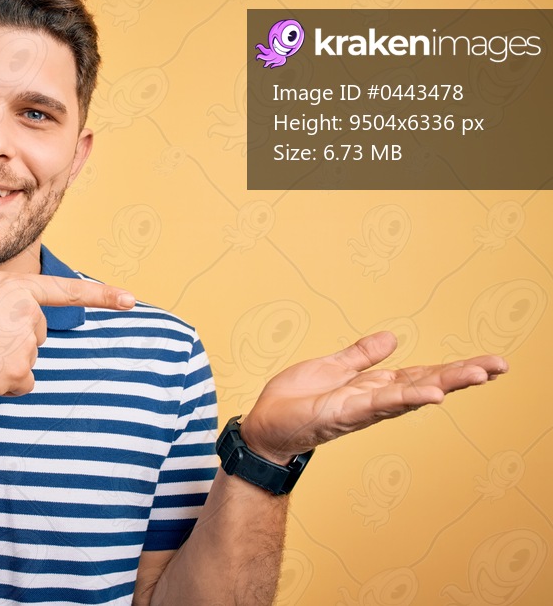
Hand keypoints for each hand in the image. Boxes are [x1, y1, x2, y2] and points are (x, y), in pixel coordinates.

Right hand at [0, 271, 134, 396]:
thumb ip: (8, 299)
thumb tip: (29, 330)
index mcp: (17, 287)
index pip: (66, 291)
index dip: (101, 296)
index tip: (131, 300)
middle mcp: (27, 313)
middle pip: (37, 334)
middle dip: (13, 338)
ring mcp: (24, 344)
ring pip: (27, 360)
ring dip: (4, 361)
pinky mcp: (18, 373)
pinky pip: (23, 384)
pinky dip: (5, 383)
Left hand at [238, 331, 508, 463]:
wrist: (264, 426)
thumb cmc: (294, 400)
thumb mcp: (331, 367)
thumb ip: (360, 356)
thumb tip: (391, 338)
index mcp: (373, 386)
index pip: (422, 375)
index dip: (455, 368)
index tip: (490, 362)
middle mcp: (374, 400)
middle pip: (426, 384)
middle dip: (462, 376)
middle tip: (500, 366)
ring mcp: (361, 408)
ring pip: (410, 394)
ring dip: (444, 385)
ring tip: (477, 375)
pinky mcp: (342, 413)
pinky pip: (378, 404)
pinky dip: (404, 398)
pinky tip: (430, 394)